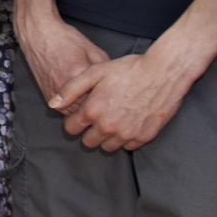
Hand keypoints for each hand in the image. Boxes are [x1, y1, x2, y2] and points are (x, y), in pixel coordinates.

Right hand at [15, 8, 107, 109]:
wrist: (40, 37)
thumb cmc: (66, 40)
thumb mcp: (94, 51)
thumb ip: (105, 69)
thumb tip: (114, 84)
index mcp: (79, 73)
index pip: (101, 96)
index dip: (110, 97)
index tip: (116, 96)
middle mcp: (65, 87)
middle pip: (89, 108)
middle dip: (99, 106)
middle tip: (108, 102)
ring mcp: (55, 94)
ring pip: (77, 113)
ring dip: (86, 110)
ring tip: (95, 102)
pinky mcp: (48, 96)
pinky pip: (66, 110)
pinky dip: (75, 107)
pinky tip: (81, 99)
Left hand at [51, 47, 194, 152]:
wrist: (164, 72)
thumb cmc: (129, 69)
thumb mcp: (95, 72)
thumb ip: (70, 89)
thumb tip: (52, 104)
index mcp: (93, 111)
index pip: (71, 129)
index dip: (74, 122)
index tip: (81, 116)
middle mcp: (108, 127)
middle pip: (89, 142)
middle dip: (89, 132)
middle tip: (98, 118)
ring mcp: (127, 134)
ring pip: (108, 147)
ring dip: (107, 137)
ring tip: (114, 120)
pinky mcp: (144, 137)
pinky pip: (129, 146)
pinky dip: (126, 138)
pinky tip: (128, 123)